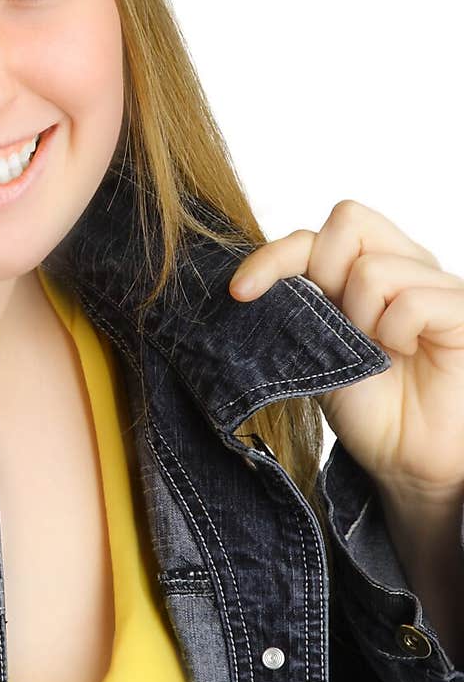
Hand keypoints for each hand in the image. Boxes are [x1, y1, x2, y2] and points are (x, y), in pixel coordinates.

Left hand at [228, 199, 463, 502]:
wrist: (408, 460)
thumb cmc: (368, 406)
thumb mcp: (317, 349)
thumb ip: (298, 306)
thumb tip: (251, 281)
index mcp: (364, 267)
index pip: (314, 232)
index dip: (273, 256)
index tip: (240, 293)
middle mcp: (402, 263)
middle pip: (347, 221)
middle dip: (325, 276)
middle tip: (339, 328)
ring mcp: (435, 282)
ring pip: (373, 269)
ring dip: (361, 320)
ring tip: (378, 351)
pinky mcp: (462, 308)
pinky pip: (412, 300)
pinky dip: (396, 333)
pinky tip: (404, 353)